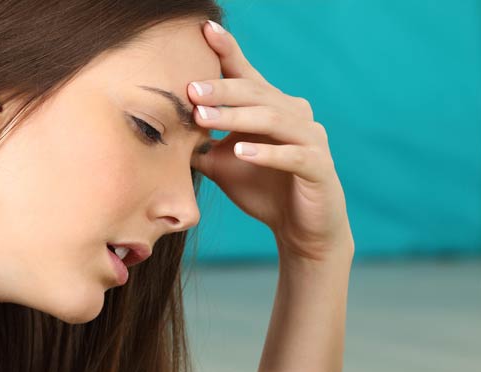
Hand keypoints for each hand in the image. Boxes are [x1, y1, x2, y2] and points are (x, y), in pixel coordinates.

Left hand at [189, 21, 350, 262]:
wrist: (301, 230)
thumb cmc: (264, 191)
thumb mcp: (223, 163)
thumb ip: (200, 142)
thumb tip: (160, 128)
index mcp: (273, 107)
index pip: (247, 74)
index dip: (228, 51)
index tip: (204, 30)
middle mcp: (296, 114)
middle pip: (257, 93)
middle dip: (221, 90)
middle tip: (190, 89)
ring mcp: (312, 139)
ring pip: (272, 119)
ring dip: (236, 118)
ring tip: (204, 120)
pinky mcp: (320, 167)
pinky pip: (293, 155)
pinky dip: (267, 153)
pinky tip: (241, 152)